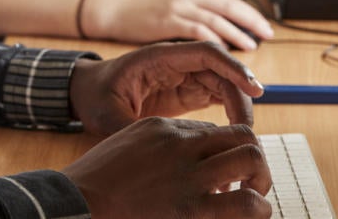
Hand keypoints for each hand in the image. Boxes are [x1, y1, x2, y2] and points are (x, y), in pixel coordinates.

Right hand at [62, 117, 271, 218]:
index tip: (220, 175)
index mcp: (164, 128)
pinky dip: (258, 209)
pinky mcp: (191, 210)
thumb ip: (158, 146)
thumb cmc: (95, 183)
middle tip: (249, 182)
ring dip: (260, 178)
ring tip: (253, 197)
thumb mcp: (126, 146)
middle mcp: (182, 145)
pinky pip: (244, 203)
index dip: (224, 153)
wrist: (77, 205)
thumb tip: (188, 155)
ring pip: (251, 158)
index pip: (214, 130)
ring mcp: (189, 176)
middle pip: (242, 134)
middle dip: (253, 157)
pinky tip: (251, 215)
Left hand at [68, 40, 264, 134]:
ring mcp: (184, 75)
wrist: (87, 93)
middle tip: (247, 127)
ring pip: (223, 82)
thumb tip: (153, 152)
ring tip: (242, 134)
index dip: (232, 67)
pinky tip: (234, 130)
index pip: (205, 52)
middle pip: (220, 68)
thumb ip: (130, 129)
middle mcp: (177, 62)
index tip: (252, 88)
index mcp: (159, 57)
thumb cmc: (96, 96)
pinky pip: (216, 94)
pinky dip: (230, 108)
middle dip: (240, 92)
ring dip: (237, 103)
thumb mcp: (107, 115)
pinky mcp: (186, 91)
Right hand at [85, 0, 274, 50]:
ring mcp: (178, 7)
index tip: (266, 27)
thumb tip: (225, 44)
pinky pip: (197, 30)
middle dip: (251, 21)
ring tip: (251, 46)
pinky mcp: (168, 21)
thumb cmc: (146, 16)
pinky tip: (223, 53)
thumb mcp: (176, 11)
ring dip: (236, 34)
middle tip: (268, 35)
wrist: (116, 13)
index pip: (230, 0)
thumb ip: (198, 21)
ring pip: (216, 19)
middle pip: (229, 7)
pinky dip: (213, 42)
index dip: (250, 14)